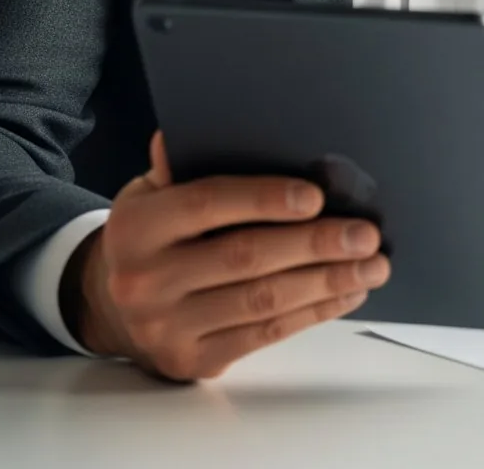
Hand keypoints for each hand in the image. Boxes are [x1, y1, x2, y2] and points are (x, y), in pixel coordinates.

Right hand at [64, 132, 389, 381]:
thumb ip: (186, 164)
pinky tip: (346, 293)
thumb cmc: (152, 236)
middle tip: (366, 234)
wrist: (110, 305)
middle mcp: (146, 279)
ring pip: (262, 301)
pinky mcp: (193, 361)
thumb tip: (223, 122)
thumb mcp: (151, 193)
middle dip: (315, 244)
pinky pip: (264, 336)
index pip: (207, 204)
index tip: (317, 197)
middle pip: (244, 257)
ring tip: (372, 266)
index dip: (264, 199)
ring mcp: (168, 326)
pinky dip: (313, 313)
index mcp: (137, 226)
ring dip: (327, 282)